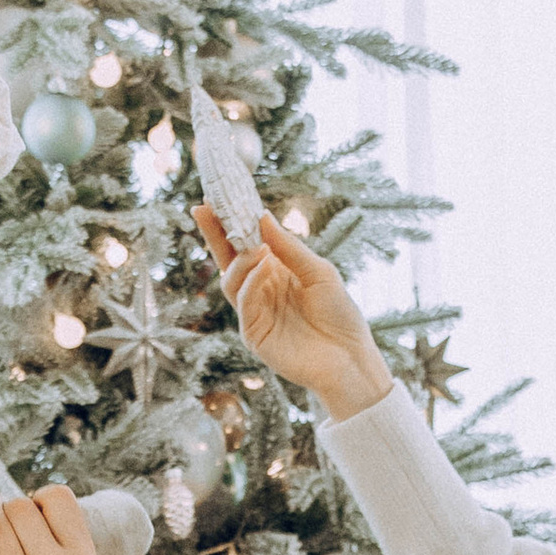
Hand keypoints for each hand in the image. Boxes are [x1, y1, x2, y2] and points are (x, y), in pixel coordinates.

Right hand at [200, 206, 393, 422]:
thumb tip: (262, 216)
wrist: (351, 358)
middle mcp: (260, 290)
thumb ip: (290, 247)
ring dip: (239, 259)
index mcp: (276, 272)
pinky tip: (263, 267)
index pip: (247, 244)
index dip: (231, 222)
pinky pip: (245, 303)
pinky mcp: (254, 334)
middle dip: (214, 233)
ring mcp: (255, 313)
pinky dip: (251, 282)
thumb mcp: (319, 272)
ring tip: (254, 245)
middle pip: (229, 259)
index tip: (217, 196)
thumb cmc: (339, 315)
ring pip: (231, 281)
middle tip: (204, 207)